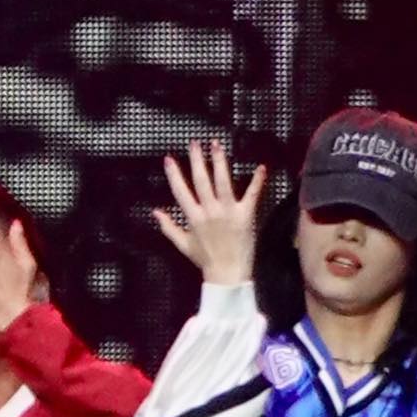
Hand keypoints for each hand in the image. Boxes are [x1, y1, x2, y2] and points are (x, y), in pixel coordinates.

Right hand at [155, 140, 265, 284]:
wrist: (228, 274)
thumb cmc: (206, 260)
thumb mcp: (184, 245)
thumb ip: (169, 227)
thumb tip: (155, 212)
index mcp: (194, 217)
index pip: (181, 191)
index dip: (174, 174)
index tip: (169, 159)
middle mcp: (210, 211)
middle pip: (201, 180)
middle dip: (197, 160)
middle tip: (194, 143)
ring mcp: (228, 212)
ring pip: (223, 182)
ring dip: (219, 162)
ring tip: (216, 145)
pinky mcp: (245, 215)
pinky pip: (252, 194)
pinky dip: (257, 181)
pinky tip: (261, 167)